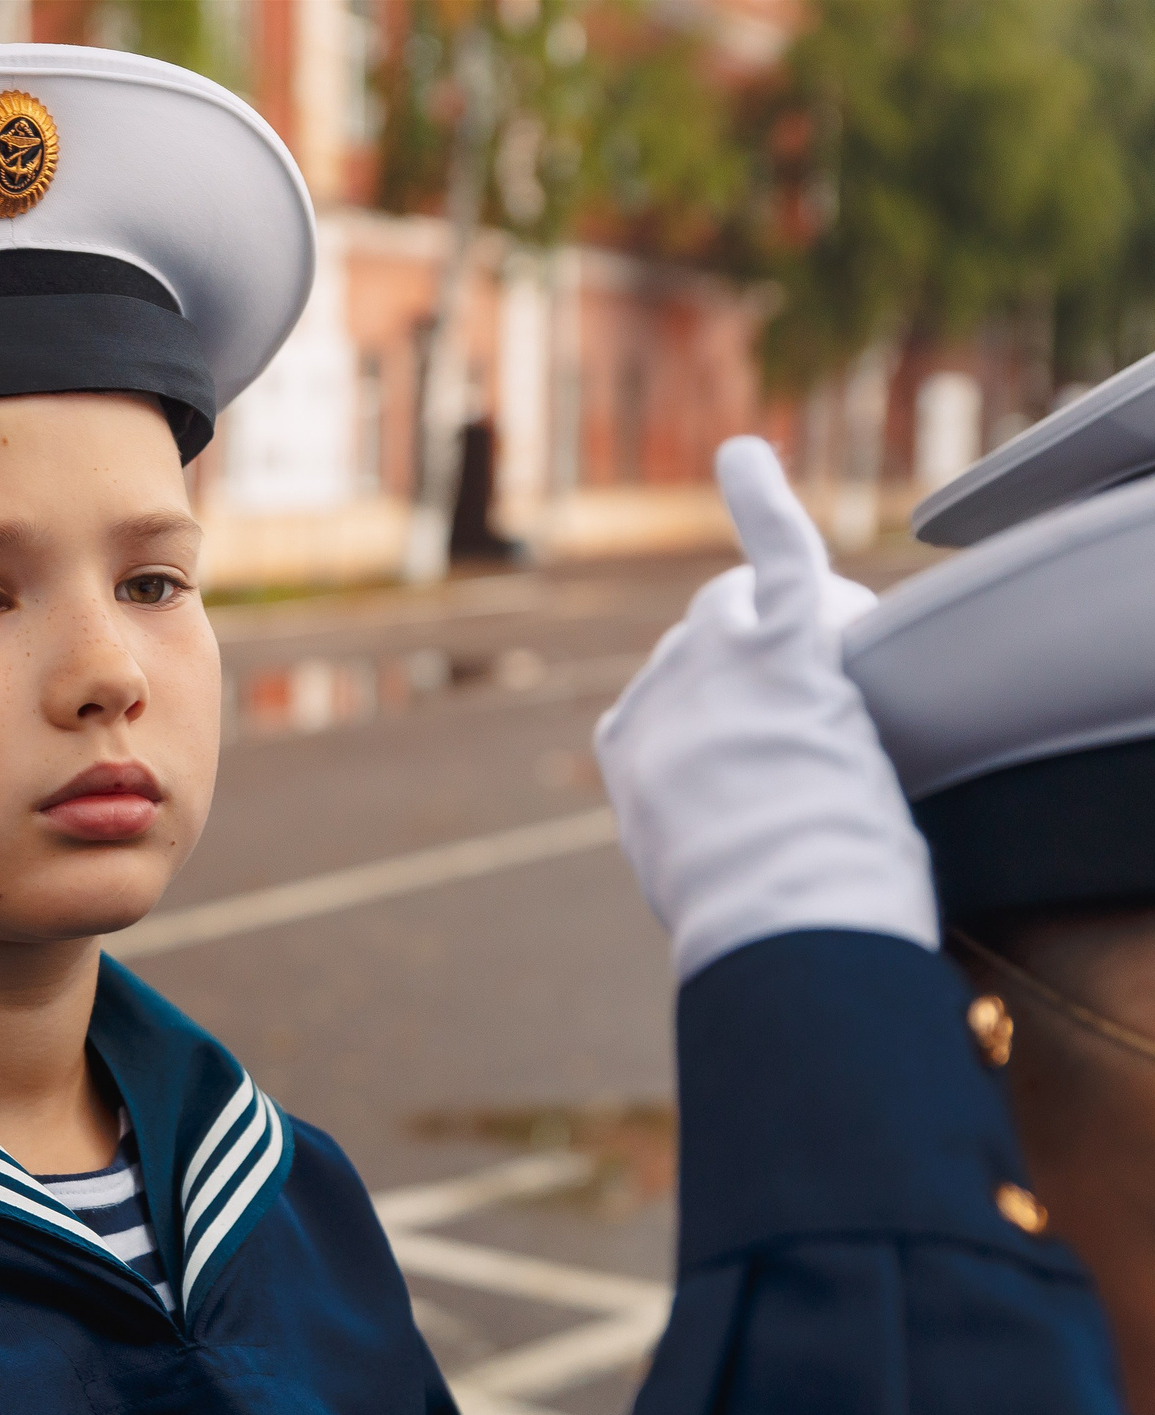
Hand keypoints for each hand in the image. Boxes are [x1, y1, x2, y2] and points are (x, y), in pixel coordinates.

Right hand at [594, 438, 936, 980]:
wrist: (773, 914)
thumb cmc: (748, 914)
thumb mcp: (694, 877)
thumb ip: (694, 837)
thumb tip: (707, 865)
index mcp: (627, 749)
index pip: (670, 696)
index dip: (722, 722)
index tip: (750, 769)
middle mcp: (658, 689)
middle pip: (709, 645)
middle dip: (758, 681)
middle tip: (809, 757)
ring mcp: (715, 662)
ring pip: (749, 608)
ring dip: (790, 632)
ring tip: (828, 704)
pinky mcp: (781, 647)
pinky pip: (777, 555)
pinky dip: (761, 500)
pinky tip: (742, 458)